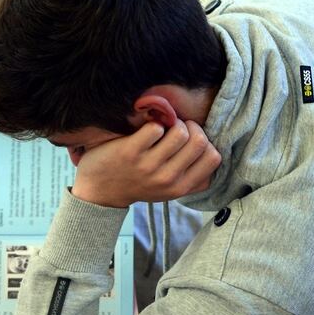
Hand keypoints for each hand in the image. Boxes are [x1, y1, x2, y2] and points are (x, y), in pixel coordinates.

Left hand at [71, 119, 221, 207]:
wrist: (99, 192)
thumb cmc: (138, 184)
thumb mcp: (168, 189)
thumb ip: (190, 177)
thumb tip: (212, 152)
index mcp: (180, 187)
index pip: (214, 158)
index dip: (206, 142)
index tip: (191, 140)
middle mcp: (167, 179)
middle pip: (200, 141)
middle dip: (191, 127)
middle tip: (178, 128)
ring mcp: (148, 166)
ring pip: (180, 132)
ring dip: (172, 123)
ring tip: (163, 127)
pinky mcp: (130, 152)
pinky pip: (155, 128)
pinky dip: (152, 123)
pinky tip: (145, 130)